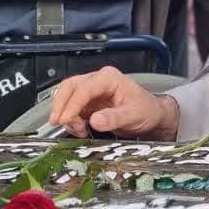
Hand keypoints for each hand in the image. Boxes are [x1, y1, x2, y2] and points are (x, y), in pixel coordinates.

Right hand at [49, 66, 179, 138]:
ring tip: (77, 129)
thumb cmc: (146, 110)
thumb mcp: (134, 115)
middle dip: (61, 105)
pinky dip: (70, 119)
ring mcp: (91, 92)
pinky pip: (72, 108)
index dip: (73, 104)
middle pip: (70, 87)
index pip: (85, 88)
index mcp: (109, 78)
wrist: (151, 115)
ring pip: (67, 96)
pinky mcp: (88, 103)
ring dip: (66, 114)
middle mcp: (98, 81)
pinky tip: (78, 129)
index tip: (66, 119)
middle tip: (57, 122)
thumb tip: (95, 120)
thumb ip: (115, 117)